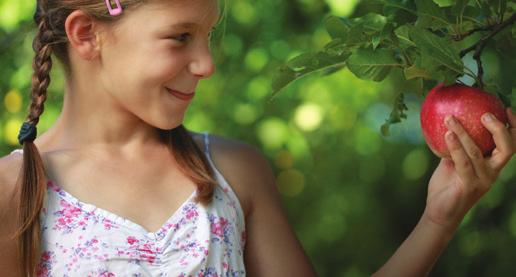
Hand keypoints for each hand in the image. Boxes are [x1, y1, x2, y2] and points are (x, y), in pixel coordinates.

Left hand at [424, 108, 515, 229]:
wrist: (439, 211)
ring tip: (450, 118)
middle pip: (507, 148)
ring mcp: (482, 180)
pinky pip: (463, 162)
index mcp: (493, 164)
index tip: (505, 109)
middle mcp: (492, 172)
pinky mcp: (469, 186)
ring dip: (463, 132)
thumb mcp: (454, 161)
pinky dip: (455, 146)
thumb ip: (457, 145)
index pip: (512, 144)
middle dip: (499, 129)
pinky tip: (447, 134)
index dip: (514, 127)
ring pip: (478, 152)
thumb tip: (450, 119)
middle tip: (484, 114)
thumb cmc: (447, 184)